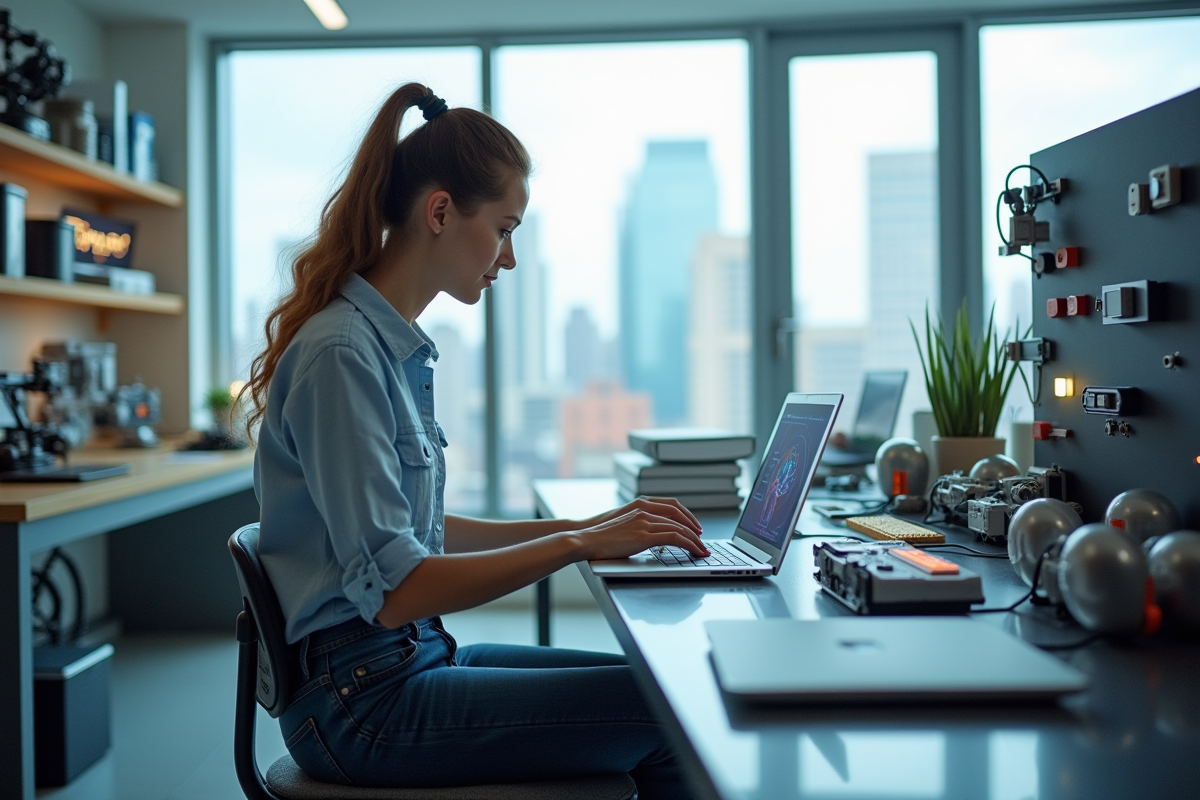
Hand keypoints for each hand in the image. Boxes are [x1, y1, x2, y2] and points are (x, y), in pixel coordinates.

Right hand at [573, 497, 707, 560]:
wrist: (586, 539)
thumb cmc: (601, 536)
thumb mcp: (623, 524)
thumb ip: (639, 525)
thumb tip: (652, 536)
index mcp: (640, 504)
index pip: (672, 506)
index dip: (687, 517)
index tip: (694, 527)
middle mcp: (644, 510)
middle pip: (679, 517)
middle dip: (694, 529)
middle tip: (702, 540)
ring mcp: (644, 522)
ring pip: (679, 528)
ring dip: (694, 540)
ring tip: (702, 550)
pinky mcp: (644, 536)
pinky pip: (674, 538)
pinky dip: (688, 544)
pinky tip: (693, 550)